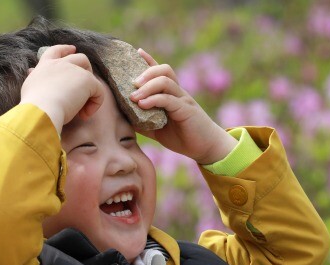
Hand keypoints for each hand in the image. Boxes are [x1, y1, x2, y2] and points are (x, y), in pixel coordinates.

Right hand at [20, 45, 104, 134]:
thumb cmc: (33, 105)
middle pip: (80, 58)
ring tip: (83, 108)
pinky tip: (84, 115)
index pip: (56, 51)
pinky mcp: (87, 80)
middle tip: (86, 84)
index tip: (72, 49)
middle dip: (86, 69)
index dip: (65, 49)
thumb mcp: (29, 86)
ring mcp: (75, 70)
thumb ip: (35, 77)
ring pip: (90, 75)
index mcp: (45, 65)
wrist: (40, 110)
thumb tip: (31, 71)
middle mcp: (61, 64)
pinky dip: (95, 104)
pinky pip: (99, 91)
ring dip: (90, 90)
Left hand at [130, 49, 236, 164]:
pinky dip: (154, 99)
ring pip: (165, 81)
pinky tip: (143, 105)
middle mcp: (178, 92)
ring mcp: (183, 99)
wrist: (206, 147)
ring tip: (134, 96)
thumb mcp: (158, 129)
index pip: (161, 72)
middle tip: (132, 84)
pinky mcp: (186, 110)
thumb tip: (124, 118)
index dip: (149, 60)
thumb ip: (143, 121)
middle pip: (164, 70)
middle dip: (146, 72)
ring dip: (147, 86)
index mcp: (172, 94)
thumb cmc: (183, 137)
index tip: (137, 52)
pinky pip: (168, 99)